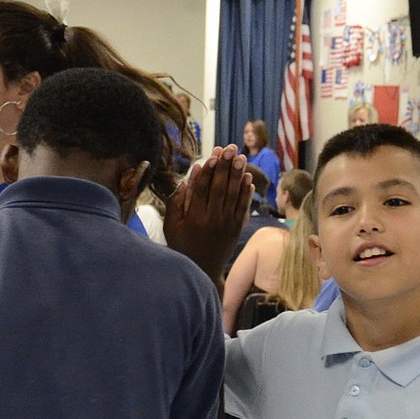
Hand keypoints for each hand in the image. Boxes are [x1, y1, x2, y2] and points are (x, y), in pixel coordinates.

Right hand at [165, 145, 251, 279]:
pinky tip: (248, 179)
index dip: (208, 170)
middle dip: (225, 166)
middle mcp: (212, 220)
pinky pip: (243, 207)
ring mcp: (227, 225)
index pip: (202, 189)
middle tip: (230, 148)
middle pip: (220, 188)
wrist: (203, 271)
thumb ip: (176, 202)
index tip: (213, 154)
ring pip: (234, 195)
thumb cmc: (182, 246)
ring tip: (241, 157)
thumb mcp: (171, 226)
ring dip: (238, 174)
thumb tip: (187, 179)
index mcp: (194, 218)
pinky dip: (246, 192)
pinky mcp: (237, 229)